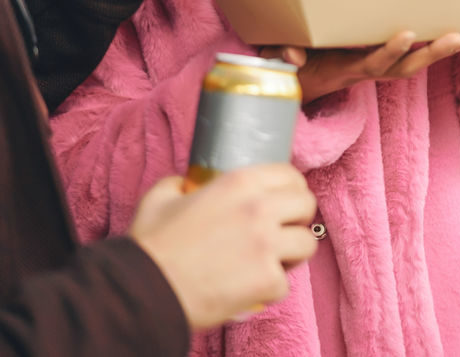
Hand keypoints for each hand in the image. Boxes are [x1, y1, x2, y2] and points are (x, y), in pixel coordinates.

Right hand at [129, 164, 316, 329]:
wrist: (143, 291)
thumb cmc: (150, 248)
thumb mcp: (160, 200)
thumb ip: (178, 184)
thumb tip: (185, 184)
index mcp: (239, 183)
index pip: (290, 176)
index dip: (290, 190)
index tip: (284, 202)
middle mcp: (259, 208)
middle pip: (307, 205)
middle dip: (297, 219)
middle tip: (281, 232)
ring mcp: (267, 244)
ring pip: (307, 244)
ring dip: (292, 254)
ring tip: (271, 261)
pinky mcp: (268, 279)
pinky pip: (285, 283)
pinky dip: (270, 289)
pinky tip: (249, 288)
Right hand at [263, 30, 459, 104]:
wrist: (287, 88)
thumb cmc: (285, 68)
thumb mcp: (277, 61)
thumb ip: (281, 55)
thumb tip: (293, 56)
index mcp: (342, 70)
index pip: (371, 63)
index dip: (389, 51)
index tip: (407, 34)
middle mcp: (362, 71)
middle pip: (402, 68)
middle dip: (430, 54)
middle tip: (458, 37)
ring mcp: (370, 68)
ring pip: (408, 66)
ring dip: (435, 53)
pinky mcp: (372, 63)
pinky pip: (404, 61)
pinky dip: (426, 50)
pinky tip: (451, 39)